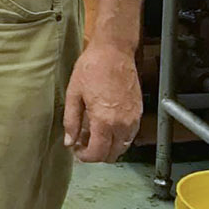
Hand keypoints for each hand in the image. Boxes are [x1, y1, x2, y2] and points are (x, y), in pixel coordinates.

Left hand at [63, 40, 142, 163]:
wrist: (114, 51)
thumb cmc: (92, 68)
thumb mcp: (74, 94)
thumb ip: (71, 121)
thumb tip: (69, 142)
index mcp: (104, 121)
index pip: (97, 153)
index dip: (85, 157)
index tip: (77, 150)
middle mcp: (121, 124)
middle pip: (112, 154)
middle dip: (96, 154)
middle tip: (84, 143)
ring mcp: (132, 119)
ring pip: (123, 147)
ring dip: (109, 147)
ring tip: (95, 134)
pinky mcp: (138, 112)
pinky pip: (130, 135)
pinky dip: (119, 138)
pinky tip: (107, 127)